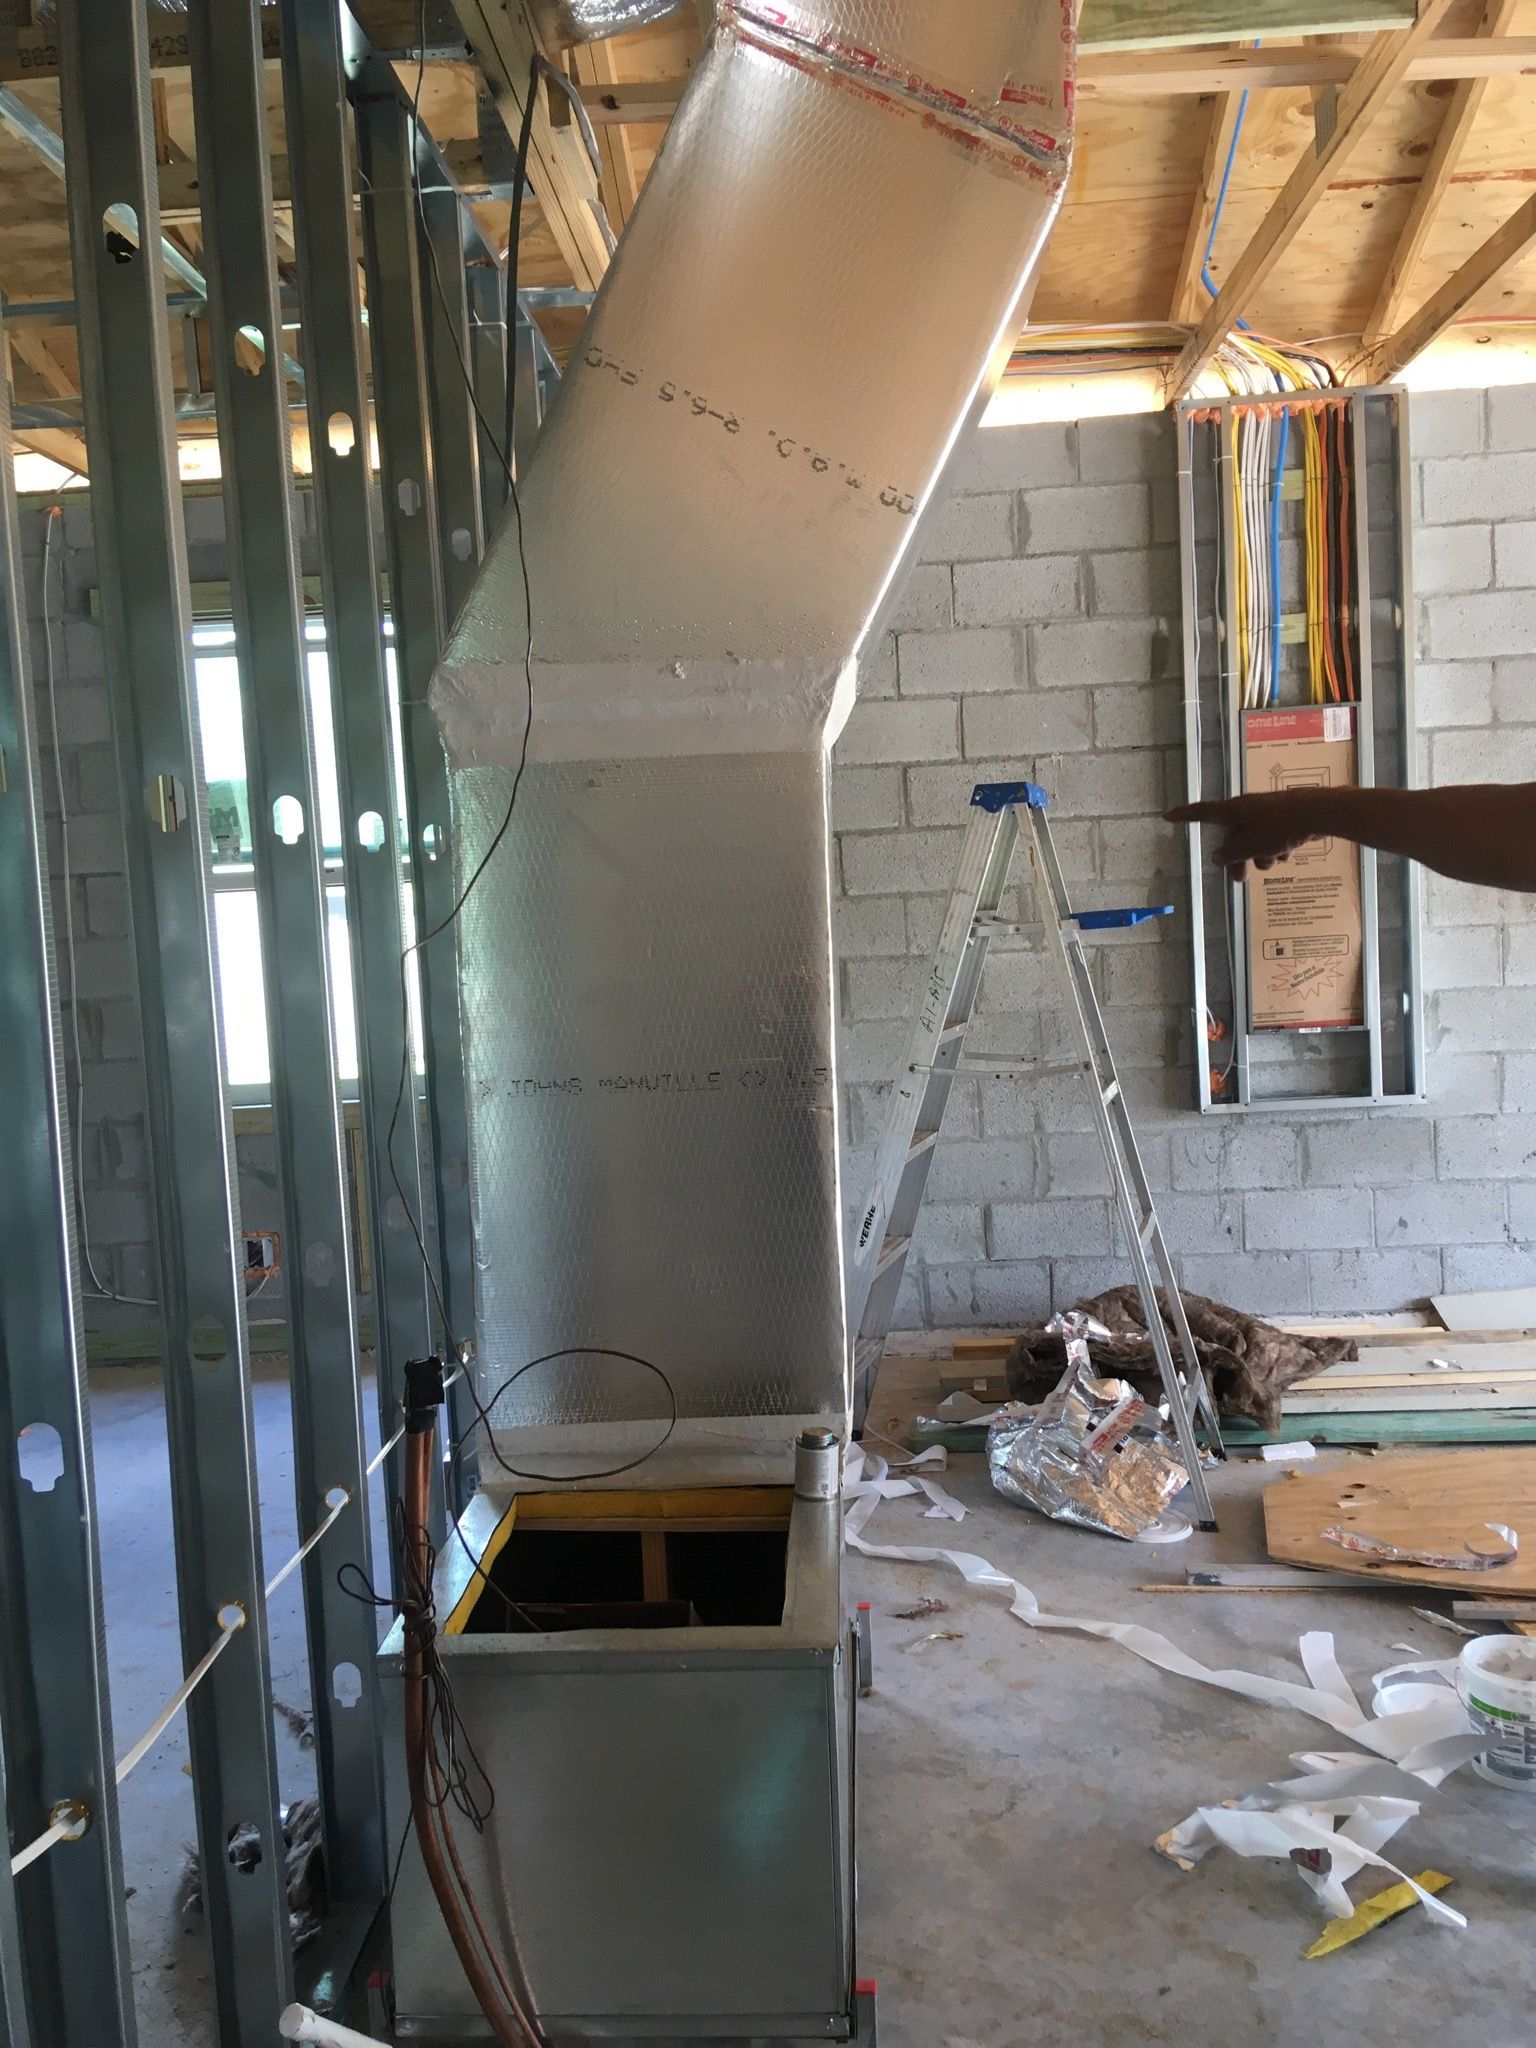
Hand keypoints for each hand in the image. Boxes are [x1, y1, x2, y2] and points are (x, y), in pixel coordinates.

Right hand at [1164, 794, 1321, 879]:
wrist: (1317, 813)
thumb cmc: (1279, 827)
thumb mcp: (1249, 846)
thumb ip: (1230, 854)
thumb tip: (1217, 856)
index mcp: (1233, 811)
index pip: (1201, 813)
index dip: (1184, 816)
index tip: (1168, 815)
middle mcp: (1246, 809)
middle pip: (1233, 837)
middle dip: (1237, 858)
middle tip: (1241, 879)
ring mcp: (1266, 813)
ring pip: (1254, 840)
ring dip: (1261, 855)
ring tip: (1275, 860)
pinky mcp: (1284, 818)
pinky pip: (1271, 837)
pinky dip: (1276, 847)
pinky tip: (1288, 851)